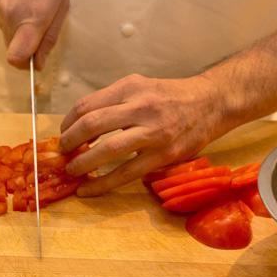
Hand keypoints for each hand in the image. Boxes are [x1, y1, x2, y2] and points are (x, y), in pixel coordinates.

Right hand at [0, 0, 68, 69]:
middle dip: (25, 42)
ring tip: (27, 0)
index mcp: (33, 16)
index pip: (18, 57)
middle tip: (37, 22)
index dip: (25, 65)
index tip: (33, 63)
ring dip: (17, 25)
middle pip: (12, 47)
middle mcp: (10, 14)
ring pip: (6, 33)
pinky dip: (8, 13)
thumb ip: (49, 38)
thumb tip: (38, 63)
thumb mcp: (61, 3)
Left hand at [59, 74, 237, 196]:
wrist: (212, 102)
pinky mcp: (163, 155)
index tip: (63, 133)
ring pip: (107, 150)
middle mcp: (140, 107)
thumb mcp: (141, 87)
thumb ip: (114, 102)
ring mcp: (153, 132)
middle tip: (63, 152)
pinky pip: (126, 173)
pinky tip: (89, 189)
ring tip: (72, 171)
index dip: (68, 122)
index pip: (87, 105)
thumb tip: (82, 125)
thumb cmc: (172, 96)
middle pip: (92, 124)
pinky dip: (103, 184)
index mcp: (130, 88)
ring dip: (83, 164)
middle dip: (70, 142)